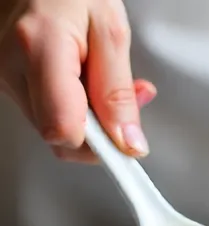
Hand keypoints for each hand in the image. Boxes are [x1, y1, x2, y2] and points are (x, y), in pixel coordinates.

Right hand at [0, 0, 154, 161]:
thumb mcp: (110, 29)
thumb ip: (118, 91)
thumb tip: (127, 142)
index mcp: (38, 48)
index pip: (64, 129)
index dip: (99, 143)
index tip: (125, 140)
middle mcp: (12, 66)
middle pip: (60, 136)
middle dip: (101, 130)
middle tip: (126, 101)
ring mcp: (5, 74)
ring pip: (54, 128)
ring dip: (90, 118)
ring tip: (103, 80)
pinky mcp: (8, 78)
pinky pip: (46, 111)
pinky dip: (74, 107)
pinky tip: (85, 82)